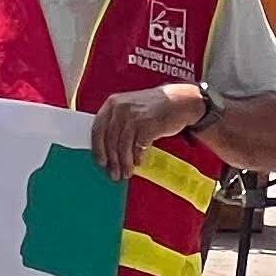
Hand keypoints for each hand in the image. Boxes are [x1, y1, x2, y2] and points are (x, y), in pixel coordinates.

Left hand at [87, 81, 205, 176]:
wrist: (178, 101)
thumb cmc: (152, 108)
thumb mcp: (129, 107)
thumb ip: (116, 123)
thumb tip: (106, 149)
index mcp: (112, 104)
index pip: (97, 129)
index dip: (98, 148)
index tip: (101, 162)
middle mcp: (120, 109)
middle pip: (110, 141)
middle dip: (112, 161)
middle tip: (114, 174)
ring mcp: (134, 116)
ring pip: (123, 146)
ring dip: (124, 163)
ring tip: (126, 173)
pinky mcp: (148, 125)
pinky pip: (138, 147)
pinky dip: (137, 157)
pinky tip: (138, 162)